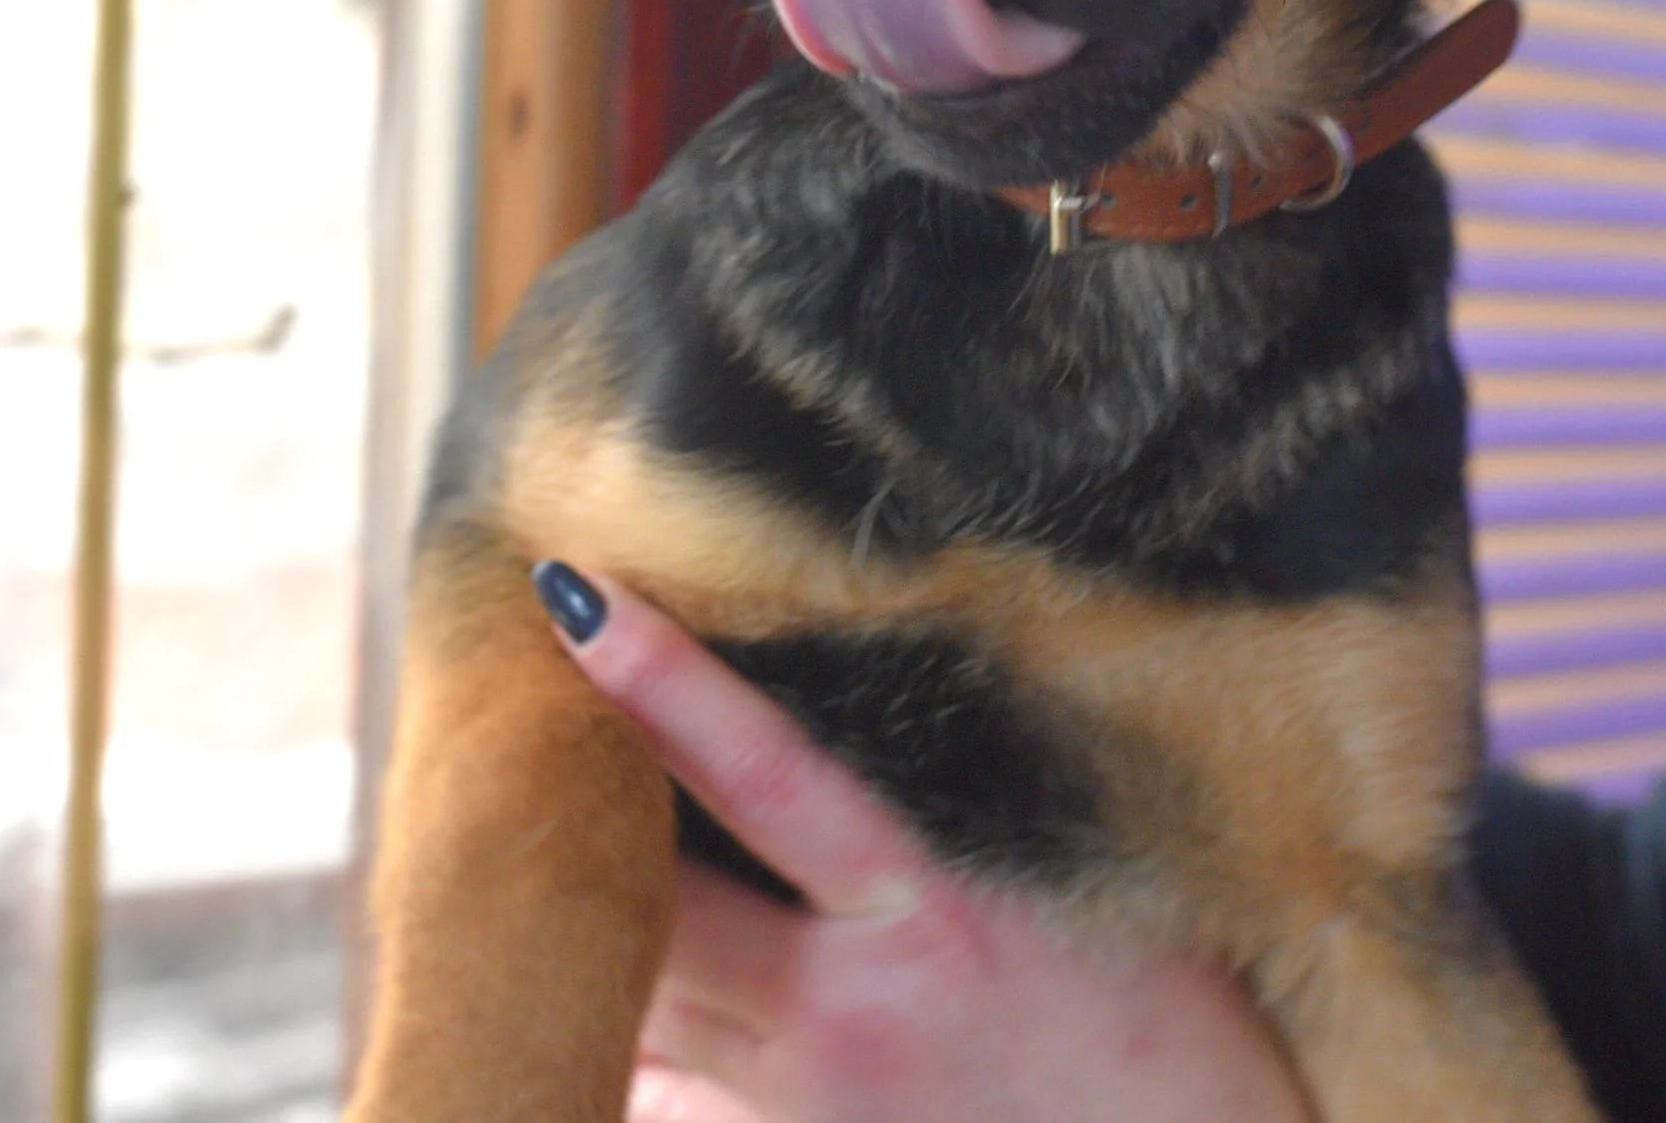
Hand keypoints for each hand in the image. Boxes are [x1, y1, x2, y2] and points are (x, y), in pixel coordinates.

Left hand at [537, 569, 1312, 1122]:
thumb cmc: (1176, 1039)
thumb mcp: (1087, 891)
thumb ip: (963, 813)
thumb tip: (845, 726)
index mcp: (932, 922)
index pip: (766, 776)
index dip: (662, 684)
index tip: (573, 594)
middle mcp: (846, 1020)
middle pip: (648, 909)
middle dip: (563, 820)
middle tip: (489, 720)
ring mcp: (806, 1109)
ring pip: (639, 1007)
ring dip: (583, 930)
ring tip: (515, 844)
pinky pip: (670, 1091)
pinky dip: (641, 1038)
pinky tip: (605, 1004)